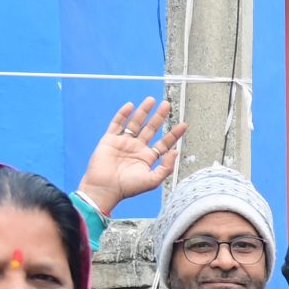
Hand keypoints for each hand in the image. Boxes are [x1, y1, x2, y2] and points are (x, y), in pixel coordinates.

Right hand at [78, 96, 185, 216]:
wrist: (105, 188)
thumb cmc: (128, 187)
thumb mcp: (153, 180)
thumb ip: (166, 167)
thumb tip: (176, 151)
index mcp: (147, 158)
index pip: (164, 143)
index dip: (174, 134)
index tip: (184, 125)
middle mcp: (137, 148)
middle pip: (151, 128)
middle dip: (159, 116)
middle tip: (167, 105)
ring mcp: (123, 142)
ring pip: (135, 123)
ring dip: (143, 111)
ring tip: (152, 100)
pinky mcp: (110, 139)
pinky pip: (117, 123)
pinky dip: (123, 114)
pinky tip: (131, 106)